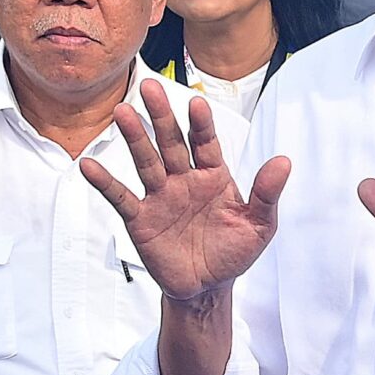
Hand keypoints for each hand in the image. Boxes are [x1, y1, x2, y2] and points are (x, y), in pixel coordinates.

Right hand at [81, 78, 291, 302]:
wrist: (207, 287)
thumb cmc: (233, 252)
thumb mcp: (259, 226)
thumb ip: (266, 194)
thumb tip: (283, 161)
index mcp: (214, 175)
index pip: (206, 143)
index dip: (202, 124)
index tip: (197, 103)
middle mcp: (184, 179)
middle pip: (171, 142)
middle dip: (161, 116)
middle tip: (150, 86)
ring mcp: (160, 196)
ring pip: (146, 161)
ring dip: (134, 137)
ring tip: (123, 112)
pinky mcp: (141, 219)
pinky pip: (121, 197)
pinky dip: (105, 182)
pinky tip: (90, 165)